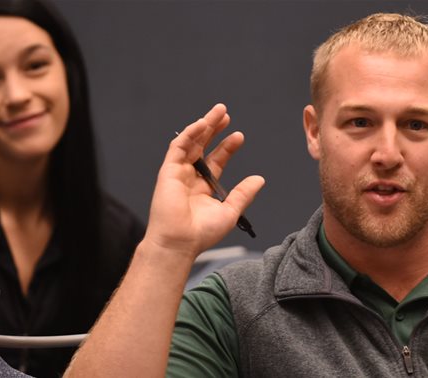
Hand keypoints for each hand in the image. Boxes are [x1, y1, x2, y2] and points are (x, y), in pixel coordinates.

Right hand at [141, 103, 264, 257]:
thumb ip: (243, 193)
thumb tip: (259, 179)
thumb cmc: (202, 233)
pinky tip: (202, 124)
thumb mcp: (230, 211)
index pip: (216, 161)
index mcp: (203, 188)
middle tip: (225, 114)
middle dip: (214, 129)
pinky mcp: (168, 171)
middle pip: (203, 147)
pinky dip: (189, 134)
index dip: (227, 147)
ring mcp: (178, 173)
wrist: (180, 242)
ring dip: (203, 125)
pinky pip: (178, 147)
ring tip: (218, 112)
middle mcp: (190, 178)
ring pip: (191, 142)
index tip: (239, 136)